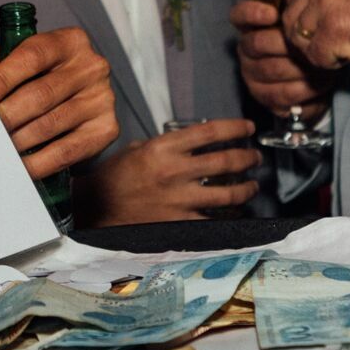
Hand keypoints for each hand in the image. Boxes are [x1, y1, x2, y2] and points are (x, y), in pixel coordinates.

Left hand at [0, 27, 117, 179]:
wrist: (76, 100)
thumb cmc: (40, 76)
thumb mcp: (16, 59)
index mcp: (70, 41)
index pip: (33, 56)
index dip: (3, 78)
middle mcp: (92, 67)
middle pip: (41, 94)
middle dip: (7, 115)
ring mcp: (103, 98)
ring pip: (51, 124)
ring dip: (18, 140)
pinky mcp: (107, 129)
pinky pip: (67, 151)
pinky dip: (39, 162)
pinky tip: (19, 166)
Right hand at [75, 119, 260, 225]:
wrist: (95, 208)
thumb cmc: (112, 177)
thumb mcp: (136, 149)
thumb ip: (165, 144)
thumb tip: (189, 144)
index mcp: (163, 148)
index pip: (209, 132)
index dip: (235, 128)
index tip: (248, 127)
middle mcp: (175, 172)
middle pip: (225, 161)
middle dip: (247, 157)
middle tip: (254, 156)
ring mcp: (179, 199)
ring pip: (227, 193)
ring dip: (246, 188)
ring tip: (252, 185)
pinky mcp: (179, 222)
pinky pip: (214, 218)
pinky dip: (229, 214)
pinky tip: (235, 211)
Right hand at [231, 0, 329, 115]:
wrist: (321, 80)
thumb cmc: (312, 45)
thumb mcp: (306, 26)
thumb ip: (301, 15)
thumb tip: (308, 6)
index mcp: (252, 28)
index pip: (240, 16)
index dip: (252, 13)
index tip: (273, 14)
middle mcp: (247, 52)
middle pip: (257, 44)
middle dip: (288, 44)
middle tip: (313, 44)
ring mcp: (252, 76)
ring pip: (272, 69)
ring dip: (302, 66)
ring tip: (326, 64)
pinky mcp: (264, 98)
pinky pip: (283, 94)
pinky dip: (306, 88)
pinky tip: (322, 82)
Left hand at [281, 0, 349, 70]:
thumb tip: (301, 16)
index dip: (305, 21)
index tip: (323, 31)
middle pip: (290, 20)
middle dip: (306, 38)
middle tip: (331, 45)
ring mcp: (327, 5)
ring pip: (299, 39)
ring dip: (318, 51)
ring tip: (343, 48)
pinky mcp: (335, 30)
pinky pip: (315, 57)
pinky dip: (330, 63)